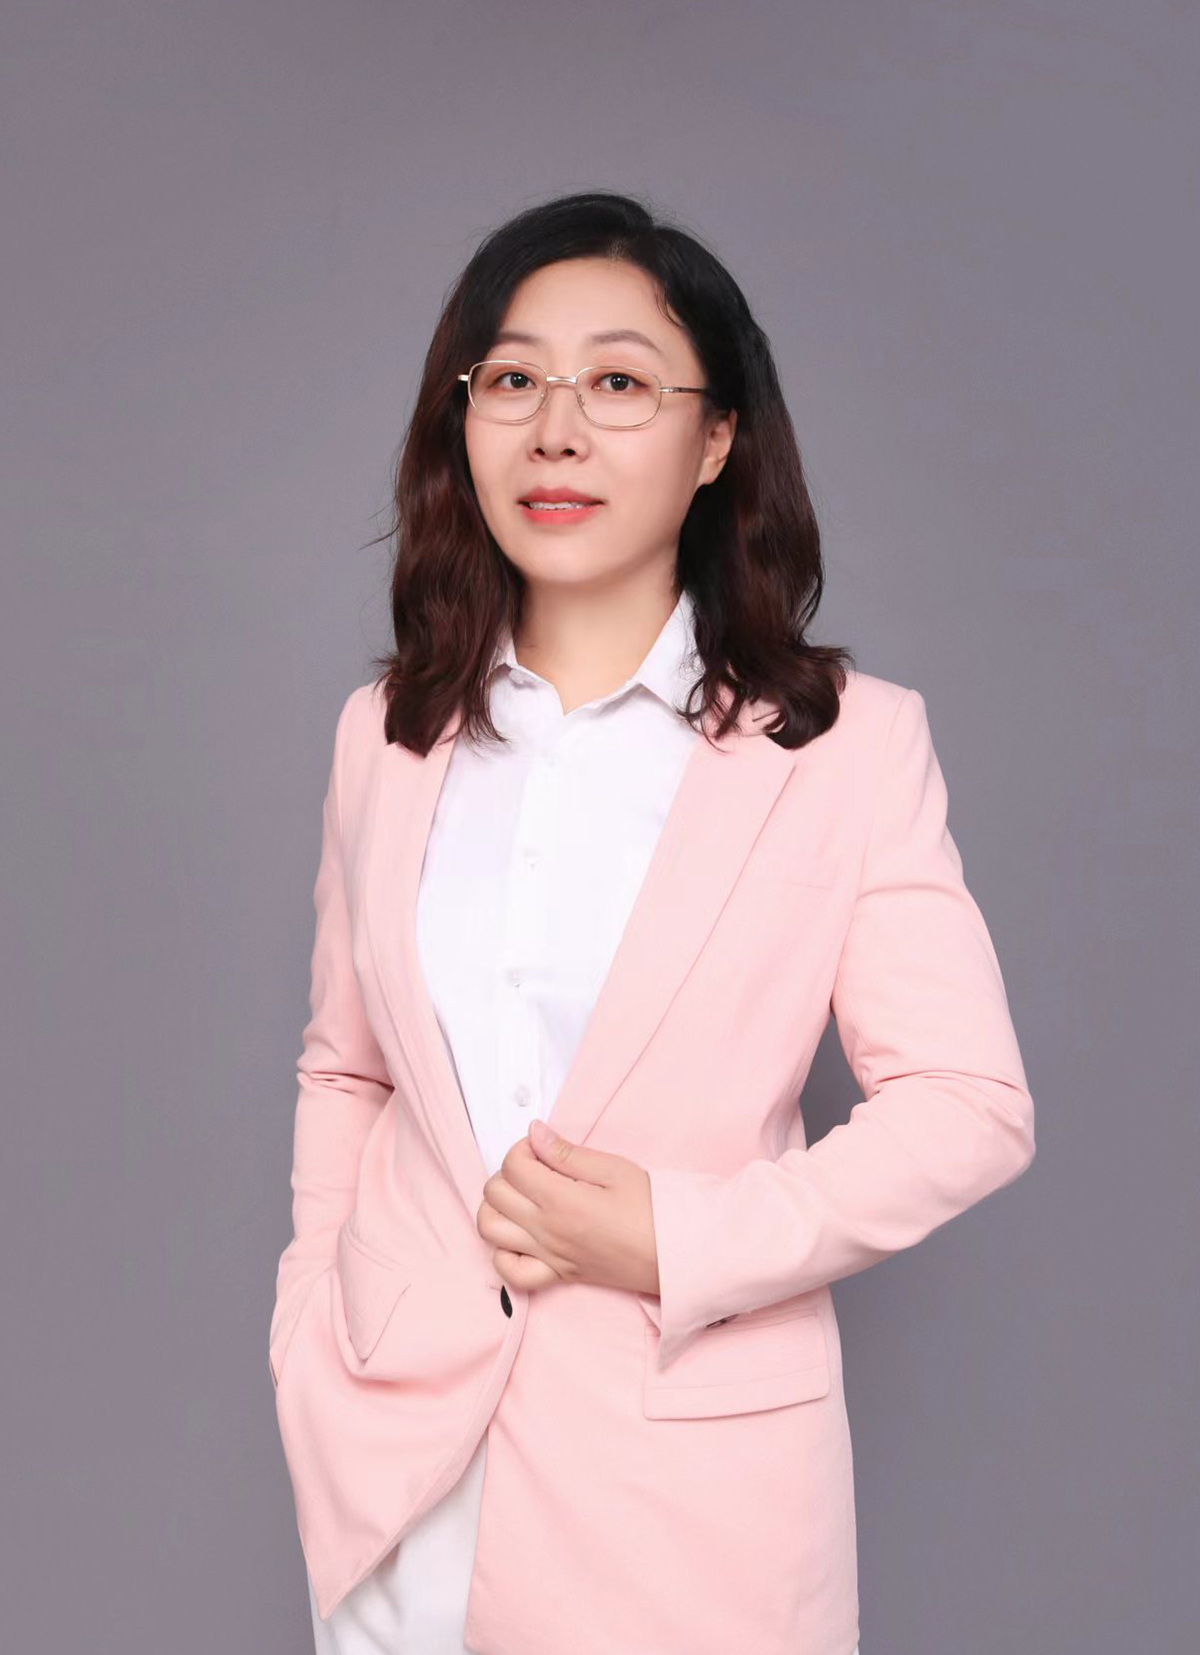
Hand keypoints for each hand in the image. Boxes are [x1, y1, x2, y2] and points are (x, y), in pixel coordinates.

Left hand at [475, 1119, 660, 1297]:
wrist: (674, 1255)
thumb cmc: (651, 1209)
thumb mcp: (614, 1169)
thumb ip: (567, 1154)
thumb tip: (534, 1133)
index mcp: (561, 1201)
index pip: (512, 1167)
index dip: (522, 1149)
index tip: (542, 1148)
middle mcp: (547, 1231)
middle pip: (493, 1195)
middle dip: (507, 1172)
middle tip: (535, 1168)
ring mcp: (548, 1256)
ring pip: (489, 1231)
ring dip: (497, 1207)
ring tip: (523, 1197)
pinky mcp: (556, 1275)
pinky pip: (510, 1271)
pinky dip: (503, 1252)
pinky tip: (521, 1235)